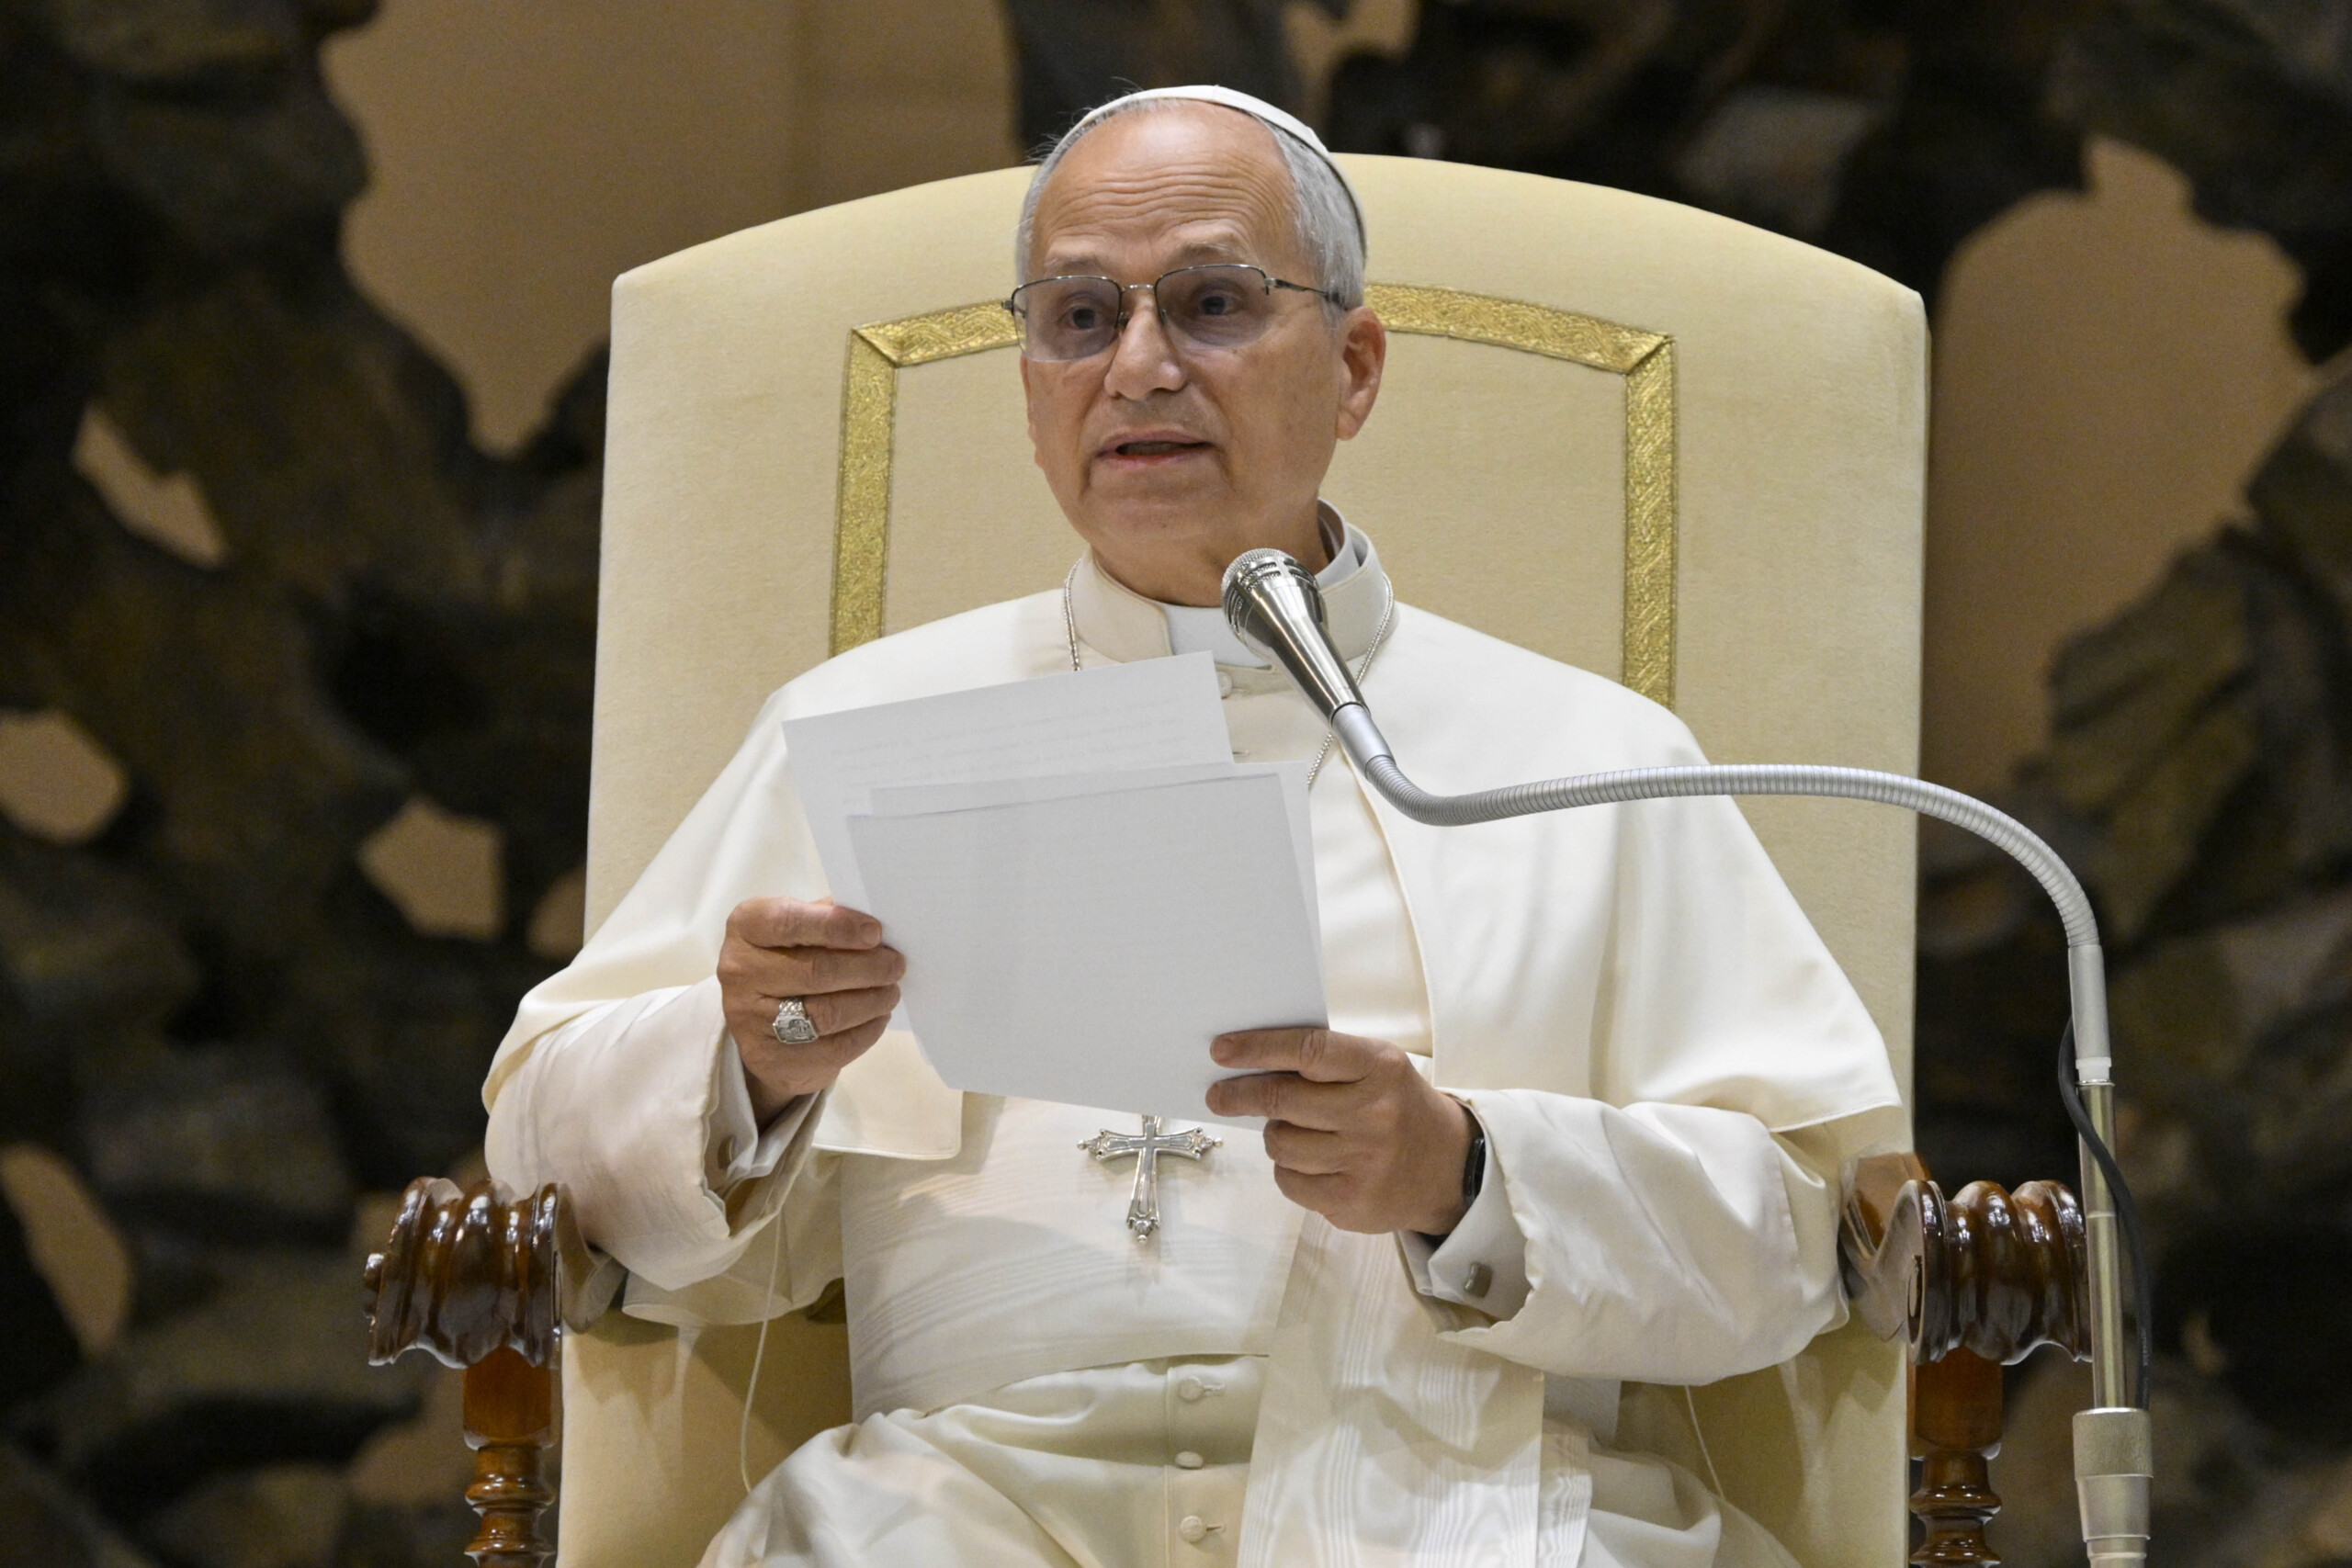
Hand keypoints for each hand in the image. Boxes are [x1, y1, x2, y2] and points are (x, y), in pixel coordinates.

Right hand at [718, 897, 903, 1122]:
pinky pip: (831, 1048)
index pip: (787, 921)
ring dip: (870, 1002)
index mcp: (746, 927)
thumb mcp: (800, 930)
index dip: (836, 926)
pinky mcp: (768, 1057)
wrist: (763, 1024)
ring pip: (825, 1013)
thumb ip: (830, 918)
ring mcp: (748, 1019)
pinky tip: (878, 1017)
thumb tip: (875, 922)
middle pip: (814, 971)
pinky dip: (865, 1032)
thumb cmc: (791, 961)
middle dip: (866, 968)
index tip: (875, 933)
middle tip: (896, 965)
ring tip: (890, 992)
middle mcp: (738, 971)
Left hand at [1205, 1028, 1474, 1235]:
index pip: (1307, 1050)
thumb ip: (1326, 1061)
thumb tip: (1249, 1061)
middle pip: (1282, 1099)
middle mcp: (1374, 1114)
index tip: (1222, 1050)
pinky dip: (1288, 1168)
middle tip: (1219, 1094)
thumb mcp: (1378, 1068)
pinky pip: (1289, 1180)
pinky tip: (1310, 1161)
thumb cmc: (1397, 1106)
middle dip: (1240, 1094)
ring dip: (1275, 1134)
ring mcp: (1363, 1161)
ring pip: (1280, 1143)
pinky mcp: (1351, 1201)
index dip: (1258, 1049)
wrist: (1448, 1168)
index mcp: (1380, 1068)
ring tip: (1293, 1130)